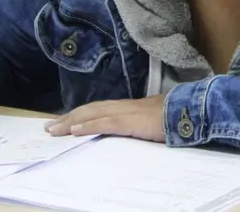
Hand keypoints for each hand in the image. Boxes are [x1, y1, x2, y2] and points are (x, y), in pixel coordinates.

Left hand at [44, 96, 165, 142]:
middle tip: (49, 127)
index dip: (79, 115)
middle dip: (68, 118)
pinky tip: (74, 130)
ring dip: (70, 122)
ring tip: (54, 129)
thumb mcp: (152, 122)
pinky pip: (104, 123)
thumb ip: (139, 125)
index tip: (63, 122)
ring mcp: (125, 112)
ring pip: (92, 114)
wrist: (190, 110)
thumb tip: (132, 132)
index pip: (97, 109)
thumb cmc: (174, 118)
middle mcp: (123, 106)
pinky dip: (87, 126)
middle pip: (89, 110)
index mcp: (127, 107)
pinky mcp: (130, 121)